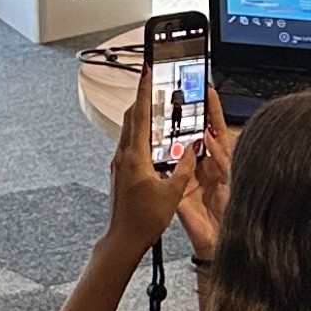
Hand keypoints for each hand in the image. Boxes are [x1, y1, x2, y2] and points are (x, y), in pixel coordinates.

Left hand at [104, 80, 191, 256]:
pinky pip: (130, 145)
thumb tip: (192, 148)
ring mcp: (119, 164)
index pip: (140, 115)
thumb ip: (184, 167)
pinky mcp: (120, 173)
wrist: (123, 240)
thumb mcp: (172, 193)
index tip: (146, 71)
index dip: (143, 90)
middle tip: (152, 83)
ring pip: (129, 132)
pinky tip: (152, 139)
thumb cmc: (144, 220)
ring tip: (155, 107)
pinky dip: (141, 135)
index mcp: (135, 157)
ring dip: (141, 117)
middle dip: (142, 98)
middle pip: (132, 118)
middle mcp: (123, 156)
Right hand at [173, 98, 233, 262]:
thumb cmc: (237, 212)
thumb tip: (206, 135)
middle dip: (187, 117)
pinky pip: (167, 171)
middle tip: (178, 98)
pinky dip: (161, 159)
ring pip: (178, 149)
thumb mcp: (235, 179)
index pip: (216, 129)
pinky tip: (155, 146)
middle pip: (194, 135)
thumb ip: (223, 157)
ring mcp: (190, 176)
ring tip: (164, 117)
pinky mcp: (176, 190)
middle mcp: (205, 165)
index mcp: (222, 161)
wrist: (224, 241)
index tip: (207, 90)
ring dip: (171, 135)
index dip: (212, 110)